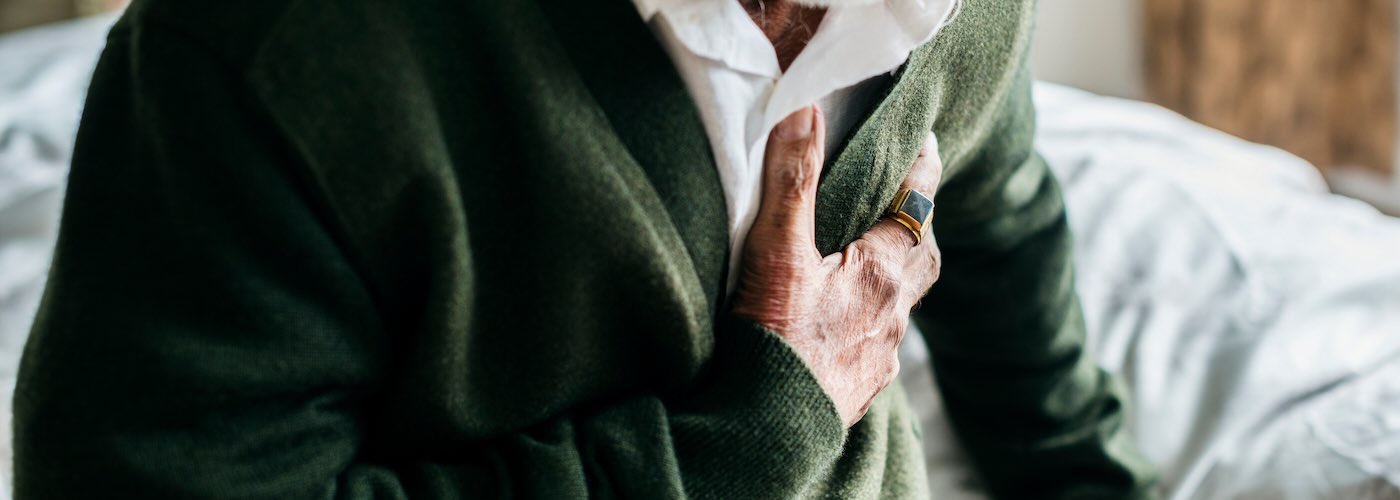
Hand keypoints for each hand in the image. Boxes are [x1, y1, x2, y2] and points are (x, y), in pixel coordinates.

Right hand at [732, 105, 943, 427]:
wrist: (768, 431)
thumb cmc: (775, 343)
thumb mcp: (777, 252)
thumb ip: (792, 181)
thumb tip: (807, 111)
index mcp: (883, 272)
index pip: (918, 204)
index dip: (923, 170)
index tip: (925, 143)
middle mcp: (893, 314)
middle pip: (921, 255)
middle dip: (915, 222)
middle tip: (901, 198)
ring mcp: (880, 355)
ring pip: (901, 303)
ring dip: (891, 274)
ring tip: (866, 258)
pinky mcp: (860, 387)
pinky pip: (879, 342)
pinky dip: (869, 320)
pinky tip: (843, 325)